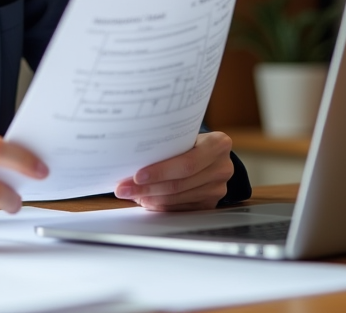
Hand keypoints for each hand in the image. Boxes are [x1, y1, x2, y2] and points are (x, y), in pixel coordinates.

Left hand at [113, 131, 233, 211]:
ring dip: (151, 198)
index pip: (186, 163)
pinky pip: (180, 208)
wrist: (212, 154)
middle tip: (124, 189)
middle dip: (147, 188)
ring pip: (177, 198)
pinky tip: (146, 200)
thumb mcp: (185, 136)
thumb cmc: (192, 142)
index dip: (160, 172)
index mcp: (217, 145)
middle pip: (179, 184)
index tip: (136, 176)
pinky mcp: (210, 204)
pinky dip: (160, 205)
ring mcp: (217, 188)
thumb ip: (168, 145)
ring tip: (131, 194)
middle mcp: (221, 168)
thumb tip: (131, 160)